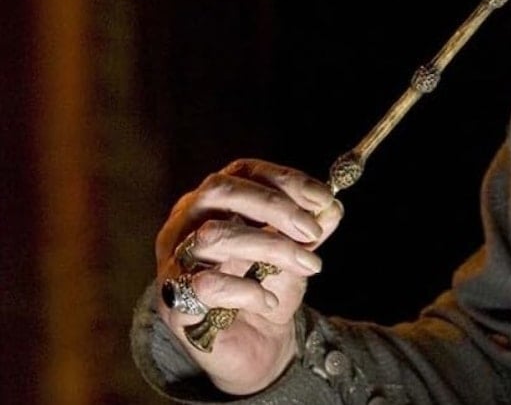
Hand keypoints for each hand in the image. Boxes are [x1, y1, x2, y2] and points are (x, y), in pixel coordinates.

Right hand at [153, 159, 342, 394]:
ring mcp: (173, 259)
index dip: (285, 180)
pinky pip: (205, 285)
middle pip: (221, 192)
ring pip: (213, 236)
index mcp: (217, 201)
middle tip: (312, 231)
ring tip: (307, 266)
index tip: (323, 198)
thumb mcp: (297, 252)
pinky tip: (268, 301)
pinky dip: (245, 291)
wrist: (256, 345)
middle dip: (274, 207)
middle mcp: (186, 222)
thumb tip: (331, 208)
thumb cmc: (270, 287)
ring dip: (271, 248)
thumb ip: (311, 229)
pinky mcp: (172, 300)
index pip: (244, 172)